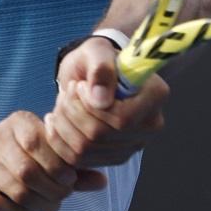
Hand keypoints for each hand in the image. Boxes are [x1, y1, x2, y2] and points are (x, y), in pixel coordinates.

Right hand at [0, 110, 105, 210]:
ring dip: (40, 204)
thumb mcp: (45, 153)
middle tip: (62, 196)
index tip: (71, 179)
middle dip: (52, 189)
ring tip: (51, 206)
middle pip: (29, 170)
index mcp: (18, 123)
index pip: (39, 141)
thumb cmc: (20, 157)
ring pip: (16, 190)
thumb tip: (103, 181)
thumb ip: (73, 166)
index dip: (59, 165)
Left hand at [45, 37, 168, 167]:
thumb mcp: (97, 50)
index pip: (122, 118)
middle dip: (72, 112)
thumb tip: (100, 99)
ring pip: (84, 150)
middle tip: (68, 91)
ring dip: (62, 124)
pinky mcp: (112, 158)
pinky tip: (57, 120)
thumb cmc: (98, 60)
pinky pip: (76, 160)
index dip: (91, 106)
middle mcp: (148, 125)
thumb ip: (100, 68)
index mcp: (154, 95)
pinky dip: (58, 140)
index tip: (79, 86)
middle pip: (99, 136)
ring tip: (63, 103)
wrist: (92, 75)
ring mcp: (131, 145)